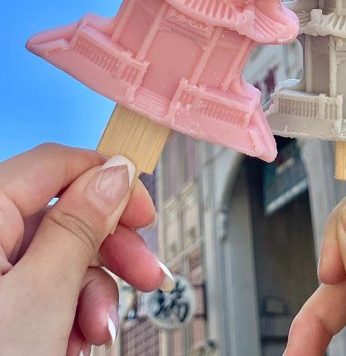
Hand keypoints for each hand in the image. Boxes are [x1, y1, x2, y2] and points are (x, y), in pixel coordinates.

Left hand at [0, 143, 171, 355]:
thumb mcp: (42, 296)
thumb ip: (81, 226)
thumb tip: (114, 174)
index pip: (54, 164)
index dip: (107, 180)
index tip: (144, 210)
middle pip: (62, 214)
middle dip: (109, 249)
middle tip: (147, 273)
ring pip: (58, 259)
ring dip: (91, 295)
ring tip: (97, 334)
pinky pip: (41, 292)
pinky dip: (66, 316)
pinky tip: (72, 344)